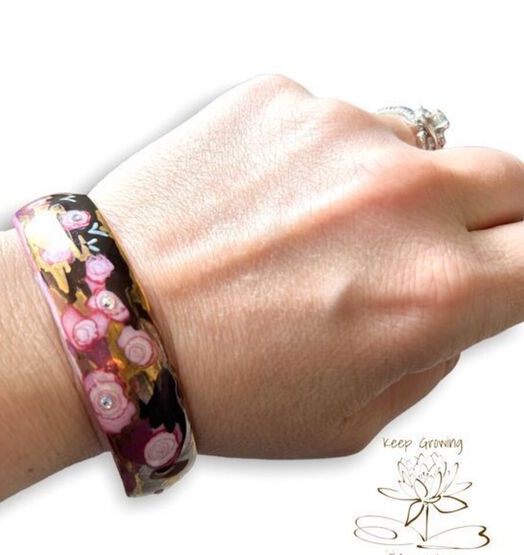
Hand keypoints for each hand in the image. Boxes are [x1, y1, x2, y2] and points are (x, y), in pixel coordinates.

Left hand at [90, 74, 523, 457]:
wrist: (107, 321)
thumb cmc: (213, 383)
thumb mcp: (346, 419)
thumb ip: (427, 357)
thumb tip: (458, 307)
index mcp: (430, 293)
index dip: (523, 265)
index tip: (503, 268)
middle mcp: (397, 200)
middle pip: (507, 180)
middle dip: (481, 217)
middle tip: (421, 247)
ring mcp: (337, 134)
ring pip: (414, 149)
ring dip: (386, 190)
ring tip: (309, 236)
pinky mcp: (279, 100)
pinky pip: (335, 126)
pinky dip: (317, 163)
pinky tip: (265, 206)